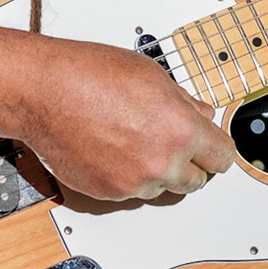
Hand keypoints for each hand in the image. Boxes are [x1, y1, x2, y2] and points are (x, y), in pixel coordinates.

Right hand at [25, 37, 237, 201]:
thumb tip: (201, 115)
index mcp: (180, 129)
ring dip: (156, 171)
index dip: (217, 150)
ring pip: (161, 187)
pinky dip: (127, 176)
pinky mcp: (108, 193)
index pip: (222, 157)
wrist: (44, 91)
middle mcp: (161, 162)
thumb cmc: (91, 75)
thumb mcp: (153, 75)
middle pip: (196, 181)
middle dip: (190, 163)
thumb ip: (185, 103)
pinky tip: (113, 148)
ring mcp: (133, 182)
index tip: (214, 149)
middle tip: (173, 144)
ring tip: (134, 139)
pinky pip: (130, 192)